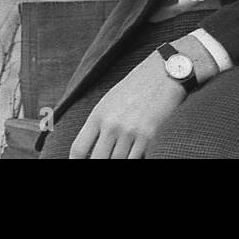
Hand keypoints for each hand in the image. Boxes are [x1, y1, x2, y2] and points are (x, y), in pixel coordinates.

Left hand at [69, 51, 187, 158]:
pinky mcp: (149, 136)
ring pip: (117, 161)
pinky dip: (133, 158)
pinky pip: (136, 159)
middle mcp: (112, 124)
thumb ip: (99, 124)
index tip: (80, 163)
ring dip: (118, 159)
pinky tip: (134, 152)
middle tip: (103, 158)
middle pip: (97, 159)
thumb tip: (90, 149)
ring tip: (120, 152)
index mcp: (98, 115)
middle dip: (98, 162)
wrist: (164, 74)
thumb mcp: (110, 101)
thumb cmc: (136, 87)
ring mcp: (130, 131)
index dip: (75, 162)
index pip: (79, 148)